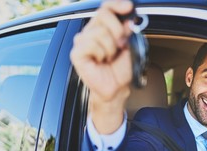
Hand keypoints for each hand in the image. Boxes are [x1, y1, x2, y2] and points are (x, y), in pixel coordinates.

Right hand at [70, 0, 133, 133]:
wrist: (116, 87)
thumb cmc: (120, 69)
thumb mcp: (129, 46)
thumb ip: (127, 31)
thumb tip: (128, 20)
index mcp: (103, 27)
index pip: (106, 7)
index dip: (116, 5)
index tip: (128, 7)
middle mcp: (91, 31)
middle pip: (103, 14)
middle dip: (117, 30)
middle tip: (119, 45)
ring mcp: (82, 41)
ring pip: (99, 32)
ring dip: (110, 47)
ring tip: (109, 58)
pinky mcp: (77, 53)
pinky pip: (91, 44)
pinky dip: (101, 53)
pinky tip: (100, 61)